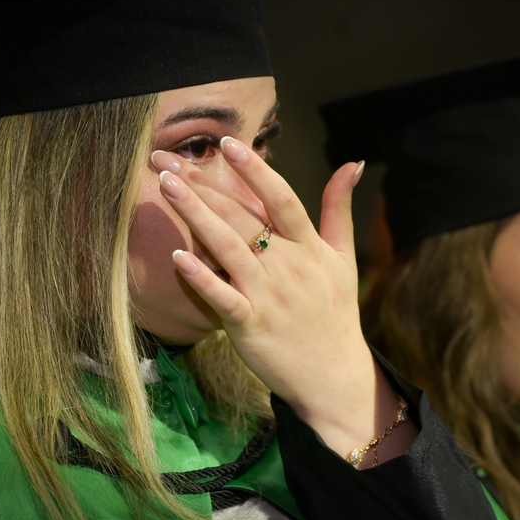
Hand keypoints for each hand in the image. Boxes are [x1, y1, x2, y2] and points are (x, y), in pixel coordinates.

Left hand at [154, 138, 415, 464]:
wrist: (335, 375)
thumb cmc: (335, 313)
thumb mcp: (343, 257)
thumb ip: (340, 208)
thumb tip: (352, 164)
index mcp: (308, 246)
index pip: (281, 198)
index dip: (255, 170)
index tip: (228, 144)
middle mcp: (288, 265)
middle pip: (244, 216)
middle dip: (205, 184)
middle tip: (168, 160)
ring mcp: (268, 296)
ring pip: (229, 248)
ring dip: (196, 215)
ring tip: (167, 187)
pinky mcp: (250, 326)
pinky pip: (223, 298)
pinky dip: (201, 278)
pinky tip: (176, 256)